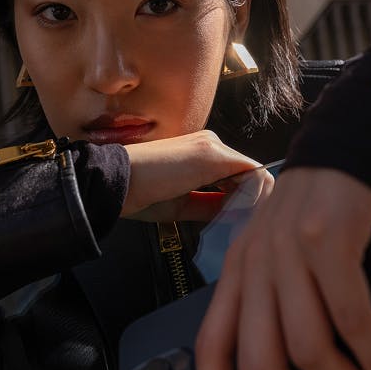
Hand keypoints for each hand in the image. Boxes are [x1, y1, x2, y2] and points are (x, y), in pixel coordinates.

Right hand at [121, 131, 263, 221]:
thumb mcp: (181, 204)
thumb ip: (210, 205)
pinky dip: (252, 196)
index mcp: (200, 152)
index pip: (237, 176)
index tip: (237, 222)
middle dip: (251, 202)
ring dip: (252, 200)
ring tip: (238, 221)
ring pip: (254, 173)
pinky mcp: (214, 154)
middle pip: (249, 174)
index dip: (243, 201)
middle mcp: (210, 144)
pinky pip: (251, 173)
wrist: (116, 182)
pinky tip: (237, 213)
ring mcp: (213, 146)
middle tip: (242, 225)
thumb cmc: (139, 193)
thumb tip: (234, 214)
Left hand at [194, 167, 370, 369]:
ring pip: (307, 349)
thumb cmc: (323, 212)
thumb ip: (279, 304)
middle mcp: (255, 264)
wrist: (351, 145)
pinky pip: (351, 318)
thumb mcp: (283, 255)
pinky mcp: (330, 239)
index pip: (210, 347)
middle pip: (259, 365)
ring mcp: (289, 251)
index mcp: (238, 273)